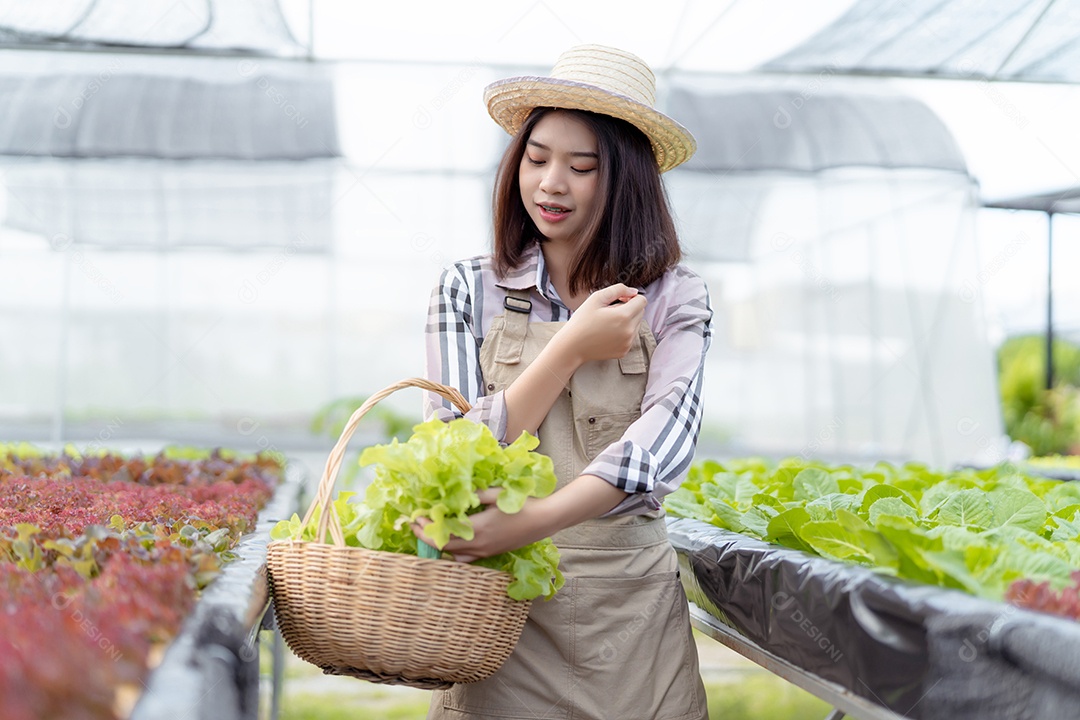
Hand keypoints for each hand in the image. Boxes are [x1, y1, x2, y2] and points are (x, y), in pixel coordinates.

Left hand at [412, 489, 548, 562]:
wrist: (544, 520)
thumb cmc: (522, 504)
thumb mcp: (497, 494)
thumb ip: (475, 495)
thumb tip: (456, 493)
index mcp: (478, 530)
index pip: (443, 535)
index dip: (426, 529)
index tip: (415, 518)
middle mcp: (480, 545)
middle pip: (444, 548)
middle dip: (426, 538)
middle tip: (415, 525)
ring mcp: (486, 552)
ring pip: (455, 556)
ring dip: (441, 547)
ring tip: (432, 534)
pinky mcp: (492, 553)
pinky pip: (467, 558)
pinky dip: (455, 552)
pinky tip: (454, 541)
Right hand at [557, 284, 645, 363]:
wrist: (572, 346)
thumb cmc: (582, 321)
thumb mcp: (596, 298)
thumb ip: (618, 289)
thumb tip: (634, 291)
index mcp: (623, 316)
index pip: (642, 301)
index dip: (631, 297)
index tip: (619, 300)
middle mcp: (629, 331)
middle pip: (641, 312)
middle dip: (630, 308)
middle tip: (611, 311)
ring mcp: (628, 343)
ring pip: (637, 324)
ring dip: (627, 320)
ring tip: (608, 323)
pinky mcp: (625, 351)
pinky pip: (631, 336)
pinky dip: (624, 332)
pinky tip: (608, 333)